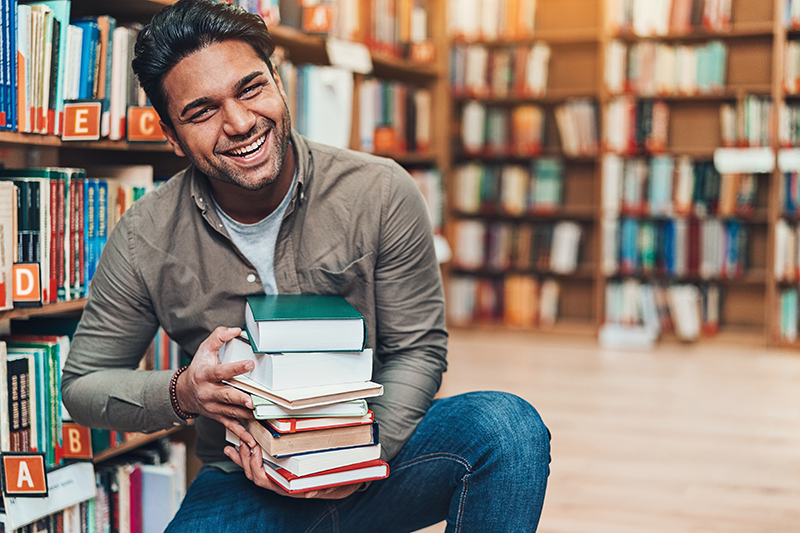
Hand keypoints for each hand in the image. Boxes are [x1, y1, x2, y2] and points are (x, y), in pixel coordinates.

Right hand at [175, 326, 258, 448]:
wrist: (183, 393)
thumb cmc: (198, 368)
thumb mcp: (204, 349)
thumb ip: (218, 337)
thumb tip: (236, 329)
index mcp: (205, 375)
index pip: (220, 372)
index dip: (234, 368)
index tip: (249, 364)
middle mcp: (208, 393)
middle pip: (225, 396)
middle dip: (239, 398)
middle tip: (252, 400)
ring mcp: (212, 407)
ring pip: (230, 412)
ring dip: (245, 415)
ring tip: (259, 415)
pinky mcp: (217, 416)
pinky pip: (230, 426)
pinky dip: (241, 435)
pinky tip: (252, 441)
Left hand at [224, 442, 362, 498]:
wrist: (342, 485)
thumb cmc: (337, 482)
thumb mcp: (334, 485)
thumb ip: (323, 488)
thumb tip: (309, 492)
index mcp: (290, 488)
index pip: (266, 481)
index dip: (256, 467)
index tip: (255, 449)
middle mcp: (281, 484)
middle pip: (255, 476)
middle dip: (246, 459)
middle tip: (245, 441)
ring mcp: (277, 479)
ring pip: (253, 472)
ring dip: (242, 458)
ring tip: (234, 444)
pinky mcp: (277, 472)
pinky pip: (257, 467)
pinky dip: (244, 459)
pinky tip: (234, 449)